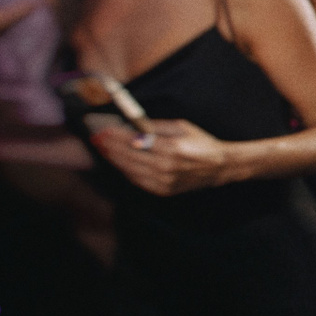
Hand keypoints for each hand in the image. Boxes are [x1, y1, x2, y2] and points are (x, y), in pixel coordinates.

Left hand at [91, 118, 230, 195]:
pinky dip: (126, 171)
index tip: (103, 129)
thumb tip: (131, 125)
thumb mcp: (181, 127)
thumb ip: (156, 127)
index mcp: (172, 148)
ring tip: (103, 149)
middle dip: (110, 147)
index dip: (116, 136)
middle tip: (97, 138)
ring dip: (114, 159)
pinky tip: (118, 162)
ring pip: (130, 170)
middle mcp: (166, 167)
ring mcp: (164, 181)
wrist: (218, 166)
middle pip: (129, 156)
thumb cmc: (201, 143)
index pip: (135, 141)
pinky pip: (138, 180)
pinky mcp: (163, 190)